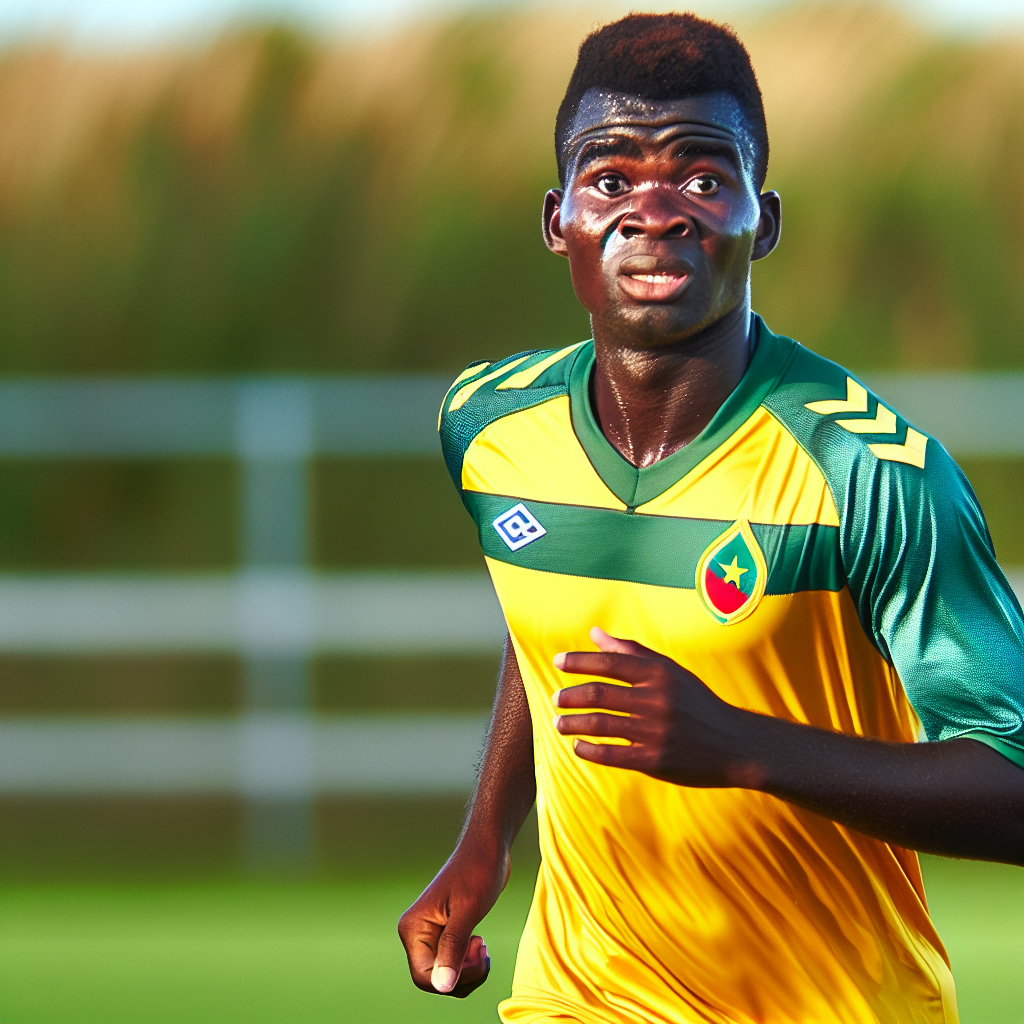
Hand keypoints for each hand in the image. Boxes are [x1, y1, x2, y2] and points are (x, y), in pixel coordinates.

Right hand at [397, 845, 507, 997]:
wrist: (487, 850)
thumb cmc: (478, 872)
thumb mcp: (468, 911)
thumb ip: (453, 948)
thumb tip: (443, 986)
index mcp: (413, 929)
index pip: (425, 977)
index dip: (454, 978)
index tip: (479, 956)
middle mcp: (416, 934)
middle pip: (435, 980)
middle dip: (464, 975)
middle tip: (484, 951)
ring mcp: (429, 936)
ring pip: (445, 976)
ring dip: (468, 971)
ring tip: (483, 946)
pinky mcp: (443, 935)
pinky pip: (452, 965)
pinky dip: (468, 964)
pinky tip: (479, 944)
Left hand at [554, 627, 759, 787]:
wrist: (735, 744)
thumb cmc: (696, 703)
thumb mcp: (670, 671)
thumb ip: (630, 651)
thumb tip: (594, 633)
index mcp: (659, 674)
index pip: (609, 662)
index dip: (579, 661)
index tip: (558, 661)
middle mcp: (657, 700)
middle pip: (599, 694)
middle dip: (570, 696)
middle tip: (556, 698)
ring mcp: (656, 731)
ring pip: (600, 723)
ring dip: (572, 723)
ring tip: (558, 722)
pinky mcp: (655, 760)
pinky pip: (612, 754)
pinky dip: (589, 749)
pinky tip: (578, 745)